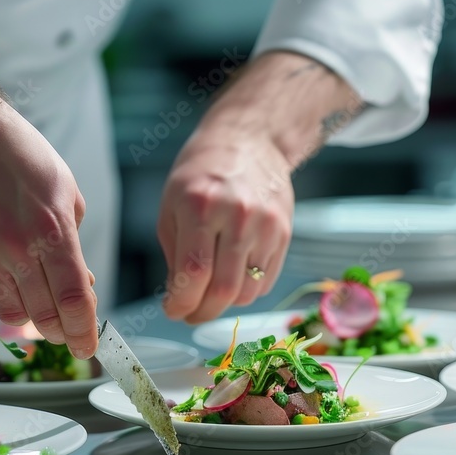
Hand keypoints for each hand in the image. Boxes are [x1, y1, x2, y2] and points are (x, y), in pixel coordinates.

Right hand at [0, 10, 98, 355]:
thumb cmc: (24, 157)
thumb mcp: (67, 194)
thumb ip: (74, 244)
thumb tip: (82, 283)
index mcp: (53, 230)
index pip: (74, 299)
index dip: (83, 331)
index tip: (88, 346)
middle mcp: (18, 246)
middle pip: (44, 316)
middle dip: (62, 334)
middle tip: (70, 335)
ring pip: (13, 313)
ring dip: (34, 321)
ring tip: (45, 313)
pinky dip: (7, 288)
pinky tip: (14, 269)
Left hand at [156, 51, 361, 323]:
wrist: (250, 140)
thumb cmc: (203, 172)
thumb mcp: (172, 206)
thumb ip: (174, 255)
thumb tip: (180, 299)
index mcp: (200, 205)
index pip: (193, 273)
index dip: (181, 303)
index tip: (173, 310)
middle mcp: (237, 215)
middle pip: (223, 290)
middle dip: (202, 312)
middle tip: (191, 314)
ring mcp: (265, 225)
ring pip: (247, 292)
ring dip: (225, 304)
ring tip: (210, 295)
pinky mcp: (283, 232)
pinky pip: (265, 281)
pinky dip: (246, 290)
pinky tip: (232, 277)